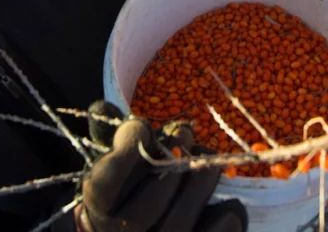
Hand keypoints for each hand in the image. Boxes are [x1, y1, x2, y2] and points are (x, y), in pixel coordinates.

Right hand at [59, 102, 246, 231]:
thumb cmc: (124, 190)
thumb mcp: (111, 164)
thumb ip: (109, 138)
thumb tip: (101, 108)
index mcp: (98, 209)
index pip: (105, 183)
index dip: (126, 151)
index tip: (141, 126)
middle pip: (148, 206)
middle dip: (172, 165)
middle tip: (186, 135)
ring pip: (178, 224)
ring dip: (200, 185)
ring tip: (211, 160)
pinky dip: (225, 220)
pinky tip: (230, 203)